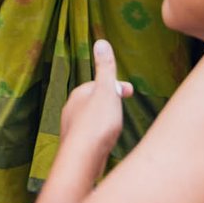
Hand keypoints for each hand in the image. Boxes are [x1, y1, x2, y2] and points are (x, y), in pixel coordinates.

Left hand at [58, 39, 132, 158]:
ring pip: (92, 119)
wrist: (82, 159)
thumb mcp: (106, 91)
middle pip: (95, 101)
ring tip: (116, 127)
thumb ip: (105, 69)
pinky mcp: (76, 146)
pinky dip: (100, 135)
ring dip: (105, 119)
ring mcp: (72, 128)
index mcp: (79, 94)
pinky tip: (107, 143)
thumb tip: (101, 43)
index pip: (99, 84)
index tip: (132, 92)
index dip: (116, 86)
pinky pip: (90, 135)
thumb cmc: (96, 124)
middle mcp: (71, 109)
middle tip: (125, 109)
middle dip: (110, 102)